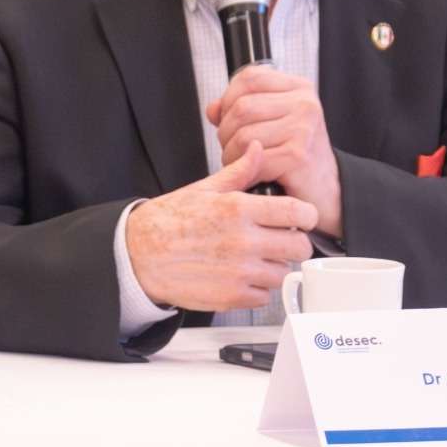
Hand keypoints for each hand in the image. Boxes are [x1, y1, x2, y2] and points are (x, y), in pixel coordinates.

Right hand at [125, 142, 317, 310]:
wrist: (140, 255)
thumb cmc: (169, 221)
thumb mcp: (204, 188)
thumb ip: (240, 171)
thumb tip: (258, 149)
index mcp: (238, 209)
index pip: (297, 212)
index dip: (306, 214)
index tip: (303, 217)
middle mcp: (242, 241)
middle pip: (298, 245)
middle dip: (294, 241)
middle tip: (282, 239)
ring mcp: (238, 272)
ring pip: (283, 272)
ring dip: (275, 266)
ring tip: (258, 257)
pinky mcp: (231, 297)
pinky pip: (264, 296)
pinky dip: (258, 288)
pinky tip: (243, 275)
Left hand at [207, 66, 342, 236]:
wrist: (326, 191)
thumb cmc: (297, 157)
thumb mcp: (272, 124)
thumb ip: (241, 111)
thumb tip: (212, 109)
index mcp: (299, 88)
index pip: (250, 78)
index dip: (228, 98)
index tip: (228, 118)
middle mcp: (304, 104)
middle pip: (242, 107)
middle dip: (226, 132)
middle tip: (234, 148)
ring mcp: (303, 128)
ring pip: (243, 135)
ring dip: (232, 155)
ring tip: (243, 163)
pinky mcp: (298, 155)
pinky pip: (253, 159)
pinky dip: (245, 171)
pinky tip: (252, 176)